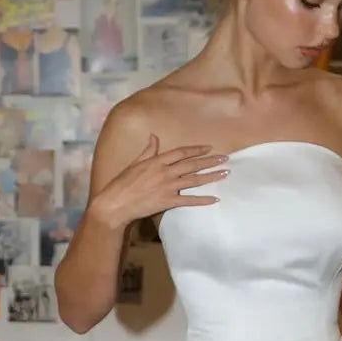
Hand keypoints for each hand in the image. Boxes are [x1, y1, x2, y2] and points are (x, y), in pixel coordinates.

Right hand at [92, 135, 227, 229]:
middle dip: (210, 161)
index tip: (209, 147)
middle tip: (225, 158)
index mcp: (157, 161)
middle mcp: (165, 172)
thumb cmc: (122, 183)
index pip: (181, 152)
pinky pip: (189, 200)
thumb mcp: (135, 163)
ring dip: (211, 176)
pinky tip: (215, 198)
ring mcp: (167, 187)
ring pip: (194, 180)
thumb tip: (154, 136)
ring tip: (225, 173)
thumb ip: (148, 150)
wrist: (116, 203)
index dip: (196, 149)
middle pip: (192, 164)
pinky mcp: (167, 201)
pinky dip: (203, 200)